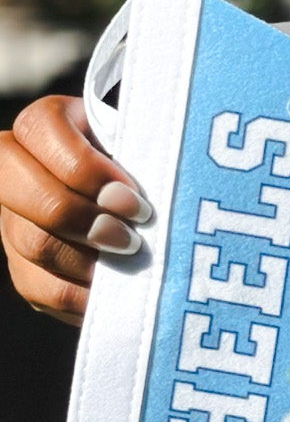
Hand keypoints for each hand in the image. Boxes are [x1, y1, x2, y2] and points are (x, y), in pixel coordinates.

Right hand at [0, 95, 149, 326]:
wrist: (135, 199)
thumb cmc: (143, 162)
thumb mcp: (140, 144)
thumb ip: (140, 154)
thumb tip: (145, 203)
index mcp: (44, 126)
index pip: (44, 132)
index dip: (88, 169)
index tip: (133, 198)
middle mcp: (14, 169)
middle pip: (37, 197)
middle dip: (89, 222)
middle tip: (131, 240)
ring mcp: (12, 219)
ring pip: (36, 245)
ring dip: (88, 262)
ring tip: (129, 264)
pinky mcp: (23, 265)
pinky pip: (40, 288)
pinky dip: (81, 296)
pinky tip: (115, 293)